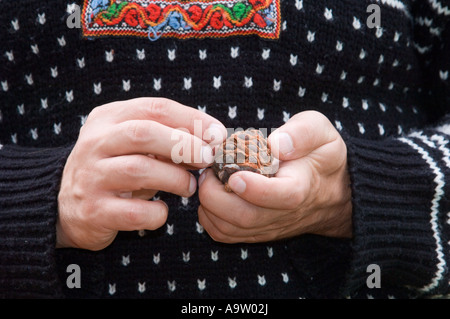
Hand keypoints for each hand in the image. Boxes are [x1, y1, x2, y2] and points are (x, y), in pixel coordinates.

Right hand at [57, 97, 225, 249]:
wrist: (66, 205)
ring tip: (189, 187)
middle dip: (184, 145)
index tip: (218, 134)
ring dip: (175, 179)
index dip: (192, 119)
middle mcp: (94, 144)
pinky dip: (157, 213)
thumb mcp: (133, 144)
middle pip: (143, 133)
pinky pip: (134, 212)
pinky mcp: (93, 211)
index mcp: (108, 118)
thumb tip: (213, 139)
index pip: (155, 107)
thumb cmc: (114, 169)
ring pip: (139, 170)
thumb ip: (166, 137)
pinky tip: (163, 211)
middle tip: (208, 158)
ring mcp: (90, 177)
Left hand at [197, 111, 351, 242]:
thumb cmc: (320, 156)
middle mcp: (285, 213)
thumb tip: (277, 144)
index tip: (236, 175)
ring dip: (209, 206)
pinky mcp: (256, 232)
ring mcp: (268, 226)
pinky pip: (225, 234)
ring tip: (208, 179)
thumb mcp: (321, 132)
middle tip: (209, 171)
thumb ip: (302, 133)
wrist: (331, 191)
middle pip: (247, 217)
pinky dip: (209, 218)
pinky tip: (211, 195)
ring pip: (231, 229)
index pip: (283, 196)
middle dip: (217, 195)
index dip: (257, 189)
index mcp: (302, 186)